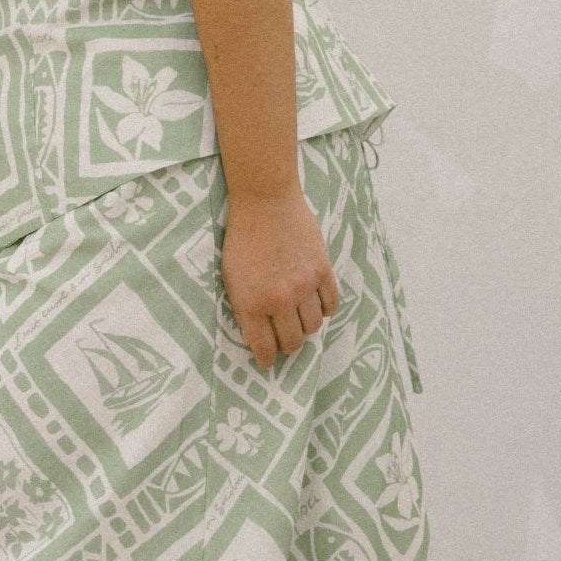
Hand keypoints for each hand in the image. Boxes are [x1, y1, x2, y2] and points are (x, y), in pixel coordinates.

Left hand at [220, 187, 338, 368]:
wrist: (264, 200)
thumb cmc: (241, 237)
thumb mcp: (230, 277)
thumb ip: (245, 307)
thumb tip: (258, 334)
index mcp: (252, 303)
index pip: (265, 348)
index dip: (266, 359)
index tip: (267, 360)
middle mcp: (280, 299)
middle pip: (293, 341)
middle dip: (287, 345)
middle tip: (283, 339)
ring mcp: (304, 285)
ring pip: (313, 326)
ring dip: (305, 327)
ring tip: (298, 318)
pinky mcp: (323, 270)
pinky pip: (331, 304)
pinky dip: (323, 309)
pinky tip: (314, 304)